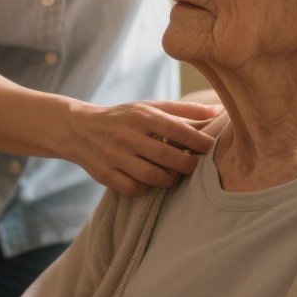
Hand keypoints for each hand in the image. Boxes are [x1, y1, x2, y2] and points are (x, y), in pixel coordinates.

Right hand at [69, 99, 219, 196]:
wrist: (78, 129)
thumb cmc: (122, 117)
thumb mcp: (148, 107)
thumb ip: (183, 110)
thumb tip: (218, 110)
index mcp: (141, 116)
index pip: (178, 130)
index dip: (200, 142)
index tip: (210, 148)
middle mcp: (128, 136)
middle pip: (168, 157)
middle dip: (188, 165)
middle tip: (193, 166)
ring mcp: (115, 156)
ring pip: (152, 176)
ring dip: (169, 180)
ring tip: (173, 175)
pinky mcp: (105, 174)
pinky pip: (133, 189)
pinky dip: (146, 188)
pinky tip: (149, 181)